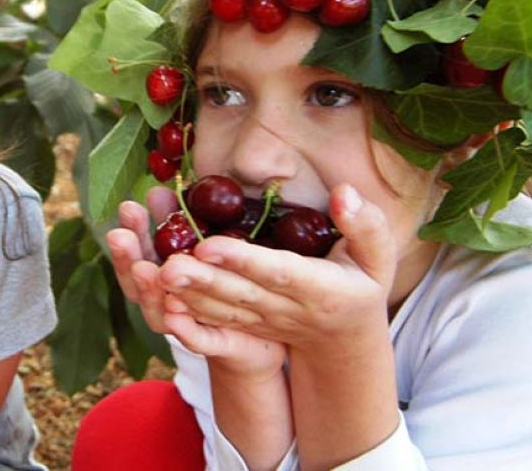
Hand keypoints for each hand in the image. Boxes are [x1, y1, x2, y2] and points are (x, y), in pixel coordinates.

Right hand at [109, 186, 286, 377]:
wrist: (265, 336)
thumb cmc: (232, 283)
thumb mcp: (207, 245)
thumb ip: (183, 222)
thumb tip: (160, 188)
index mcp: (164, 278)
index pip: (138, 254)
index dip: (131, 232)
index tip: (129, 206)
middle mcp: (167, 304)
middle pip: (138, 284)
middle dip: (128, 258)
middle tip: (120, 235)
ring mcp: (186, 327)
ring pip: (158, 314)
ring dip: (148, 292)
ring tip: (146, 269)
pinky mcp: (214, 345)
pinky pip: (196, 340)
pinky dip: (183, 329)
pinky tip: (175, 313)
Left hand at [163, 184, 396, 354]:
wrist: (345, 339)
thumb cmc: (363, 284)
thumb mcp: (378, 257)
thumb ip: (365, 224)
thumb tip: (344, 193)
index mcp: (319, 288)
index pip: (276, 271)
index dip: (243, 259)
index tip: (209, 244)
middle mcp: (286, 309)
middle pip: (239, 293)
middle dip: (202, 279)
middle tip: (166, 265)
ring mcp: (263, 321)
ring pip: (220, 309)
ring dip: (185, 295)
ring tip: (153, 275)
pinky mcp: (246, 326)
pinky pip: (213, 322)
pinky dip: (187, 314)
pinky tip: (159, 298)